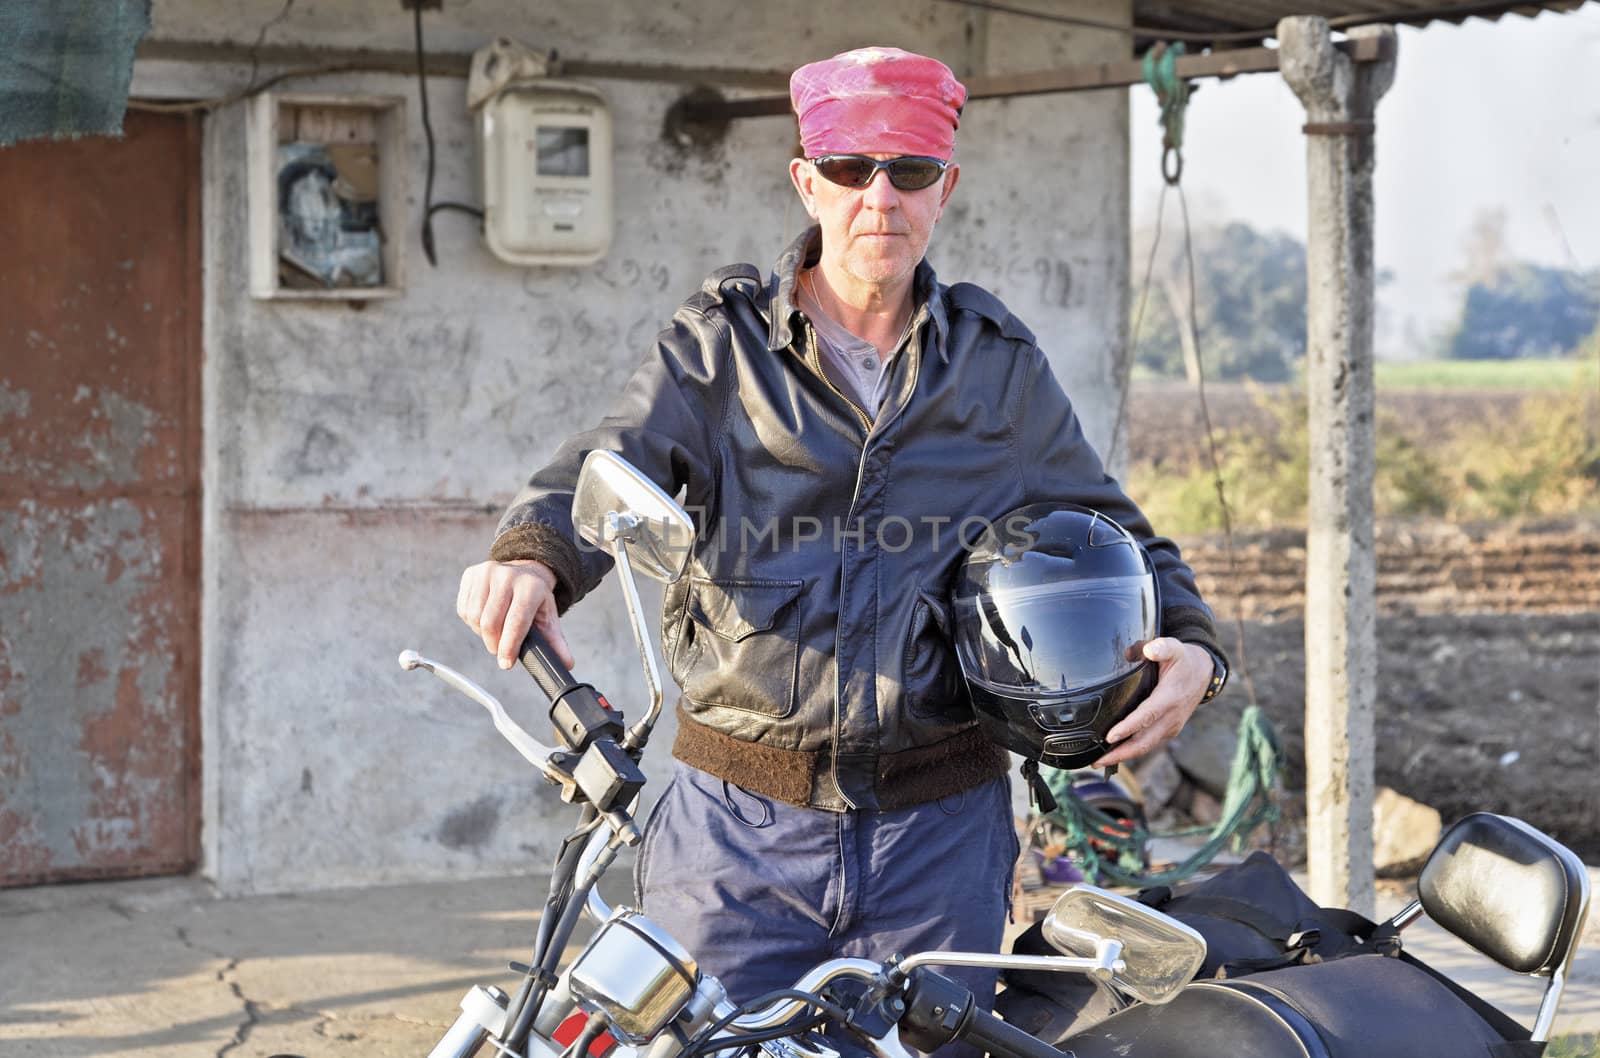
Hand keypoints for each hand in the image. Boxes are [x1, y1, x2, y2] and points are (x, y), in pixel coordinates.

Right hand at [456, 559, 575, 670]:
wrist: (524, 572)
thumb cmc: (535, 600)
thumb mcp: (548, 618)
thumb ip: (556, 642)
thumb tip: (566, 664)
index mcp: (531, 587)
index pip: (516, 621)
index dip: (509, 646)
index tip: (506, 663)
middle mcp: (508, 575)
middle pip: (491, 622)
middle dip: (494, 644)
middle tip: (500, 650)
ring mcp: (487, 572)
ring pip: (474, 617)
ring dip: (481, 633)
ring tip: (494, 632)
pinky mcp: (471, 574)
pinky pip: (463, 609)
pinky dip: (471, 622)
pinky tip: (484, 618)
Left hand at [1092, 638, 1211, 767]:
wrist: (1203, 673)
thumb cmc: (1183, 660)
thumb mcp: (1174, 648)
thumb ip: (1161, 647)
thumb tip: (1148, 650)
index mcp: (1170, 698)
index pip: (1146, 716)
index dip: (1128, 728)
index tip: (1110, 737)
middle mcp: (1171, 717)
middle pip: (1144, 741)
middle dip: (1120, 754)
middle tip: (1096, 762)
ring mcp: (1170, 726)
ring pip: (1145, 746)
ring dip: (1123, 756)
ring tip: (1099, 762)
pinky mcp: (1167, 729)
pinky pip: (1148, 743)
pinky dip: (1131, 750)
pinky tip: (1114, 752)